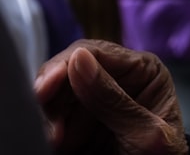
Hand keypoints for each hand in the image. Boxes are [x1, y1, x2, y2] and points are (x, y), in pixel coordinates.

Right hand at [34, 40, 187, 154]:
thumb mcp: (146, 131)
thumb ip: (113, 99)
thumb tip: (79, 59)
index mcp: (143, 69)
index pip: (98, 52)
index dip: (66, 62)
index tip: (46, 84)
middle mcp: (116, 77)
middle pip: (70, 67)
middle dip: (52, 89)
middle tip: (41, 109)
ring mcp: (94, 97)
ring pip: (56, 91)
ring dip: (48, 111)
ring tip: (56, 137)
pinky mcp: (77, 119)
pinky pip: (53, 113)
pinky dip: (47, 124)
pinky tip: (53, 140)